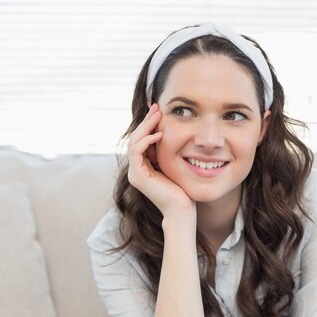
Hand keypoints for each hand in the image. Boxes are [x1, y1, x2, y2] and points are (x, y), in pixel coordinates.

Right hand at [127, 103, 194, 218]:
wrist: (182, 209)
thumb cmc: (182, 189)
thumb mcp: (173, 164)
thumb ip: (167, 150)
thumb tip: (169, 131)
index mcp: (143, 166)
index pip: (141, 139)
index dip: (148, 123)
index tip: (158, 110)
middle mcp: (136, 169)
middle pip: (136, 138)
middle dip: (146, 121)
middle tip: (157, 107)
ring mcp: (135, 173)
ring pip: (134, 143)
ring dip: (146, 127)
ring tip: (158, 116)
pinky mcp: (138, 177)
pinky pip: (137, 152)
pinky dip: (147, 141)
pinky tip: (160, 134)